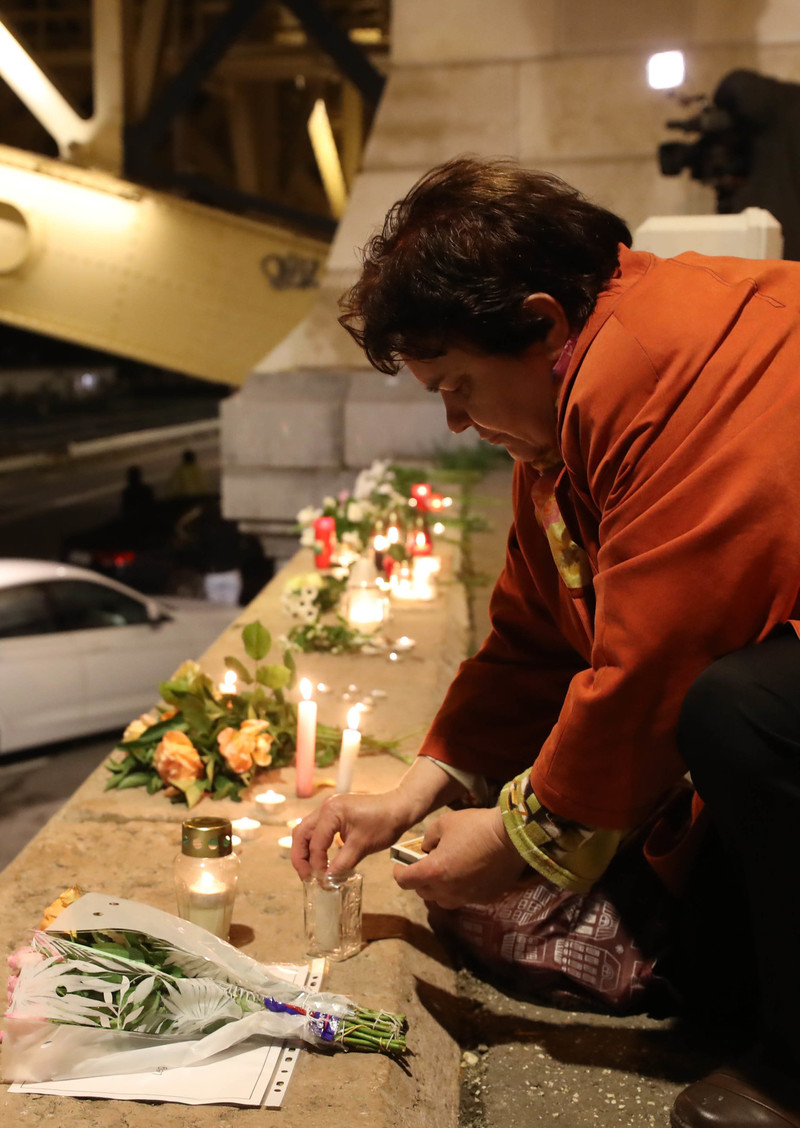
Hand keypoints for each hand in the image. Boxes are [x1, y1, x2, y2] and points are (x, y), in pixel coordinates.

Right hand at [291, 790, 411, 880]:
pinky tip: (322, 859)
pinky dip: (316, 845)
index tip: (322, 881)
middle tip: (307, 877)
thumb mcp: (361, 847)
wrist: (400, 808)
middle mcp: (325, 807)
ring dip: (307, 851)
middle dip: (301, 857)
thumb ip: (341, 865)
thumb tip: (325, 882)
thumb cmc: (384, 824)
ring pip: (307, 831)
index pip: (315, 843)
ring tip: (312, 871)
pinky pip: (318, 829)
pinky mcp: (335, 813)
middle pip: (301, 833)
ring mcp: (329, 808)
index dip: (317, 864)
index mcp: (331, 812)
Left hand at [393, 806, 528, 907]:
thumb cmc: (475, 826)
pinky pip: (464, 897)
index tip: (402, 865)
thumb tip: (426, 849)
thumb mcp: (444, 823)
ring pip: (443, 899)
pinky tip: (468, 873)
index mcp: (433, 872)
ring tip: (447, 871)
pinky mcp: (483, 899)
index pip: (404, 881)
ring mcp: (466, 898)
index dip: (400, 872)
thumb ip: (429, 839)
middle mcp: (447, 891)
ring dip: (439, 887)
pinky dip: (461, 888)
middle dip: (420, 879)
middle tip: (426, 863)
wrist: (512, 837)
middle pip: (422, 892)